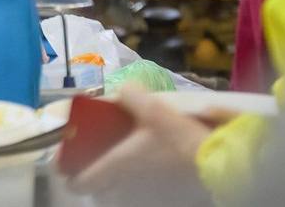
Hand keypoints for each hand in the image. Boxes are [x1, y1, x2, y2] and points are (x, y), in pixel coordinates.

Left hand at [67, 85, 214, 205]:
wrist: (217, 167)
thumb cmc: (178, 139)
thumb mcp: (153, 108)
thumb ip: (131, 96)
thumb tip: (122, 90)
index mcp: (114, 167)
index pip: (78, 183)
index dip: (69, 173)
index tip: (67, 162)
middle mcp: (123, 189)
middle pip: (98, 192)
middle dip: (95, 177)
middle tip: (100, 159)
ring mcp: (143, 200)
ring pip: (119, 197)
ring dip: (117, 184)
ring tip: (127, 166)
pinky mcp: (163, 204)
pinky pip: (141, 199)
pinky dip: (140, 189)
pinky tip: (151, 173)